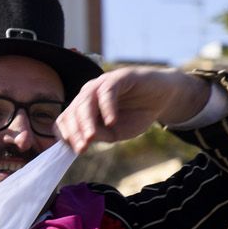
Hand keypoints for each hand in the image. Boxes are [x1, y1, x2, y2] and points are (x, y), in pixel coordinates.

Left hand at [56, 67, 211, 153]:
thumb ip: (100, 135)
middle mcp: (88, 94)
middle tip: (82, 148)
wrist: (163, 98)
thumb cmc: (136, 116)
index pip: (65, 120)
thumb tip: (85, 139)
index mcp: (82, 108)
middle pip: (72, 112)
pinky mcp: (119, 77)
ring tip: (91, 138)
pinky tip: (111, 122)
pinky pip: (107, 91)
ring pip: (85, 102)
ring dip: (86, 122)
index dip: (66, 136)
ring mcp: (101, 84)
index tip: (74, 151)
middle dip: (74, 132)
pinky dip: (107, 108)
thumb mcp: (116, 132)